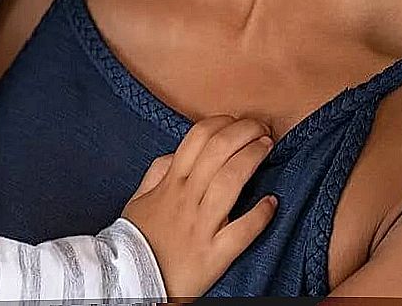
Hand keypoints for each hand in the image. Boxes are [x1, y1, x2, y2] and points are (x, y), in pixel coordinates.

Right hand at [120, 115, 278, 297]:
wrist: (129, 280)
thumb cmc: (137, 239)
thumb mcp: (138, 199)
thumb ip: (156, 173)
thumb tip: (175, 154)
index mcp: (170, 183)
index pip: (198, 138)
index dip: (222, 123)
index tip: (237, 121)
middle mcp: (187, 198)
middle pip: (218, 151)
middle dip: (244, 132)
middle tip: (261, 128)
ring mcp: (201, 226)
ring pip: (230, 181)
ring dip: (253, 159)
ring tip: (268, 148)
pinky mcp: (214, 255)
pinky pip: (242, 232)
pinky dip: (260, 215)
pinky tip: (272, 202)